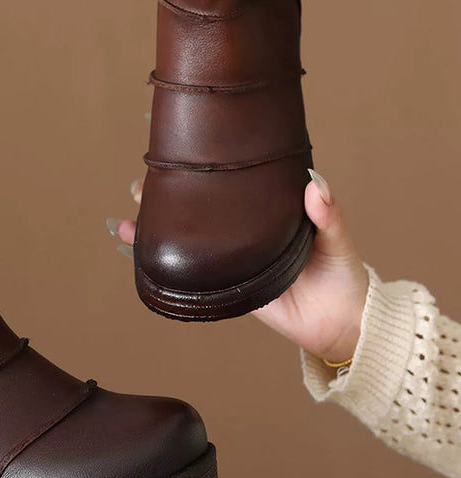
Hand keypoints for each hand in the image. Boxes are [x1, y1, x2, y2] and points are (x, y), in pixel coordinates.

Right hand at [110, 168, 368, 363]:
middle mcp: (246, 230)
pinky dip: (166, 263)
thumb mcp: (337, 238)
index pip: (232, 183)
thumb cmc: (345, 275)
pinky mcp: (228, 286)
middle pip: (202, 207)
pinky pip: (193, 273)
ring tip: (133, 213)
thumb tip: (314, 183)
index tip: (181, 152)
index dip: (205, 168)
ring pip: (190, 237)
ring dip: (160, 224)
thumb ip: (327, 214)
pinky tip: (141, 252)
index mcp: (269, 209)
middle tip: (144, 183)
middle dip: (169, 194)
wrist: (344, 326)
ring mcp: (234, 257)